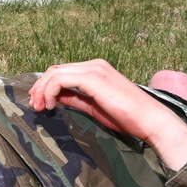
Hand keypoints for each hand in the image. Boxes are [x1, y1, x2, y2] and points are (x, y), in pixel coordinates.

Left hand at [29, 59, 186, 169]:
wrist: (152, 121)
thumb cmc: (128, 117)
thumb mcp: (93, 106)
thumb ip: (74, 98)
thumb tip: (55, 96)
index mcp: (96, 69)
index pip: (62, 71)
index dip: (46, 85)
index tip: (40, 102)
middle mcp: (94, 65)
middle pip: (55, 70)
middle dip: (40, 87)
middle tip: (35, 105)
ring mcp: (94, 69)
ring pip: (55, 73)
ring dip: (42, 90)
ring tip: (40, 107)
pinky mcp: (93, 78)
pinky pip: (61, 79)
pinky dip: (50, 91)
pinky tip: (52, 105)